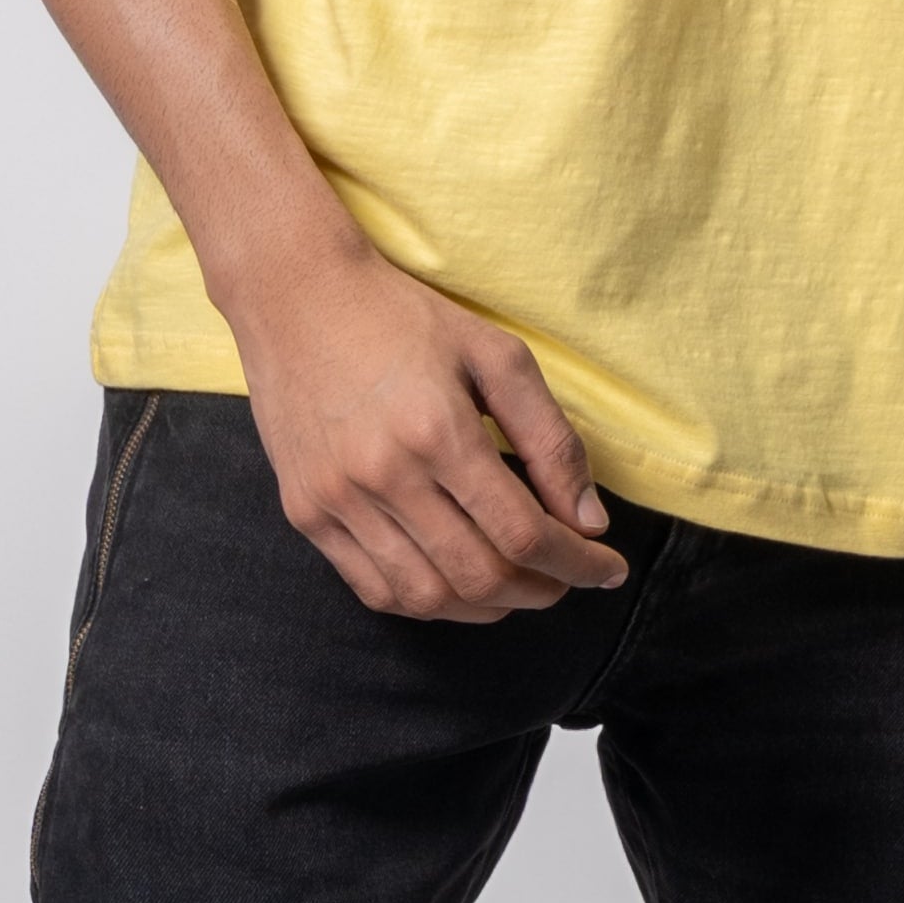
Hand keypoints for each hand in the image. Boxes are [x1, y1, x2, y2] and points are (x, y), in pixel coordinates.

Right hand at [227, 228, 630, 621]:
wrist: (295, 296)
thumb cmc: (404, 318)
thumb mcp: (497, 356)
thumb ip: (550, 439)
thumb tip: (589, 521)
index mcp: (439, 432)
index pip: (524, 533)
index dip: (578, 563)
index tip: (608, 568)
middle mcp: (383, 476)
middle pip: (481, 575)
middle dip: (542, 590)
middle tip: (567, 577)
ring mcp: (337, 501)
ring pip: (429, 597)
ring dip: (488, 606)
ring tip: (517, 585)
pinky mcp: (305, 512)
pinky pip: (375, 589)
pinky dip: (428, 602)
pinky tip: (457, 581)